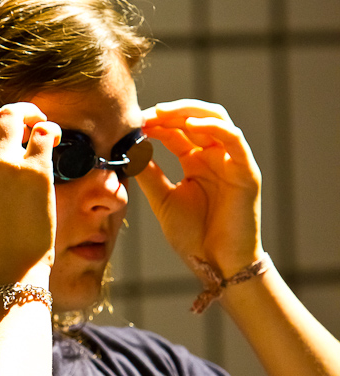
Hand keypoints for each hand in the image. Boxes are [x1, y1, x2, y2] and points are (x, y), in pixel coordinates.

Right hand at [0, 103, 60, 289]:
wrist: (6, 270)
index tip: (9, 136)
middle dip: (14, 115)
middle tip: (31, 126)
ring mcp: (4, 163)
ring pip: (16, 114)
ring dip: (33, 115)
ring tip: (44, 129)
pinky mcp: (34, 171)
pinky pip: (45, 131)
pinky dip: (53, 130)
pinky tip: (57, 141)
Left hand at [136, 99, 263, 276]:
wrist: (216, 264)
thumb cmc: (193, 236)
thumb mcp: (163, 200)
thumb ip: (149, 174)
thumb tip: (129, 150)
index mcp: (195, 162)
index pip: (175, 131)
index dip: (155, 123)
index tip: (133, 122)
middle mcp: (214, 156)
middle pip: (194, 118)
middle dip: (169, 112)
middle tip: (145, 114)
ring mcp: (232, 161)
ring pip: (216, 119)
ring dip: (189, 112)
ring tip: (164, 113)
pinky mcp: (246, 170)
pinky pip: (233, 139)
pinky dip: (213, 126)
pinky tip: (190, 125)